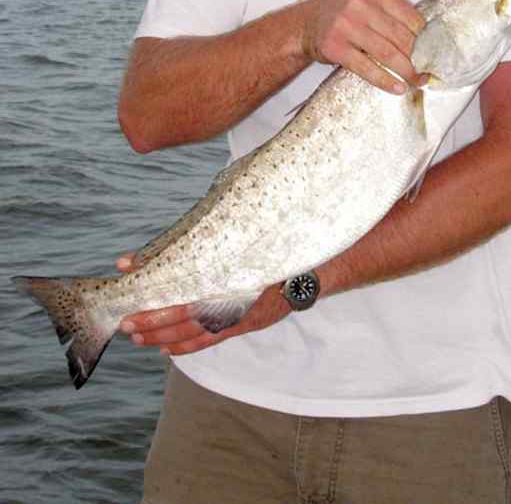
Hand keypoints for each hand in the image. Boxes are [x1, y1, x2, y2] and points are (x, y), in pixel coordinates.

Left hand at [116, 254, 289, 355]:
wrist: (304, 269)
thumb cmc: (267, 250)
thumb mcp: (237, 243)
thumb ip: (204, 245)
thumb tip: (170, 241)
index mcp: (225, 279)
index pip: (184, 294)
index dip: (156, 296)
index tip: (132, 284)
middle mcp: (228, 301)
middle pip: (182, 317)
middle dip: (151, 320)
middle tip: (126, 321)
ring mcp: (235, 315)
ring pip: (191, 333)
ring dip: (162, 336)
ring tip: (138, 337)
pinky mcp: (242, 324)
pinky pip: (208, 340)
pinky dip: (185, 347)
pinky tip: (166, 349)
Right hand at [302, 0, 425, 94]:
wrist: (307, 23)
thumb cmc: (344, 14)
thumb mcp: (368, 2)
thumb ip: (393, 16)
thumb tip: (425, 43)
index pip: (411, 18)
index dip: (426, 40)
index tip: (433, 54)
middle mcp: (360, 4)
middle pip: (401, 37)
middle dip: (418, 59)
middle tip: (426, 73)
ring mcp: (346, 25)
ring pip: (387, 53)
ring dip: (405, 72)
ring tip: (416, 82)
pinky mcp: (335, 47)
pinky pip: (367, 68)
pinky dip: (385, 80)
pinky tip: (397, 88)